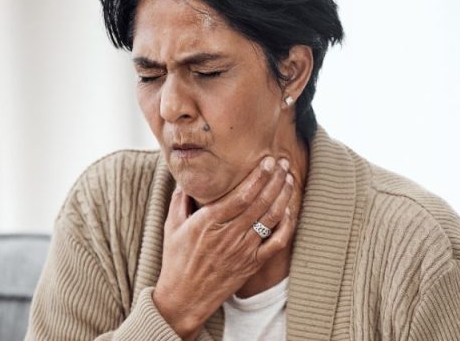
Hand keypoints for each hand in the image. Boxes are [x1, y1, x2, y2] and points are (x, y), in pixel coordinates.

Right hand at [152, 156, 297, 339]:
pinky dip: (286, 225)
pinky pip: (276, 242)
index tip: (267, 161)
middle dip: (275, 179)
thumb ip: (180, 200)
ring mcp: (243, 250)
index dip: (258, 176)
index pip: (241, 195)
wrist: (184, 298)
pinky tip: (288, 210)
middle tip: (282, 162)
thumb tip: (185, 178)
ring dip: (283, 196)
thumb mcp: (171, 226)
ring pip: (270, 218)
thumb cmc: (176, 261)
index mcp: (209, 222)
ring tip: (288, 179)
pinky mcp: (252, 264)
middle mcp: (229, 235)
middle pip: (260, 202)